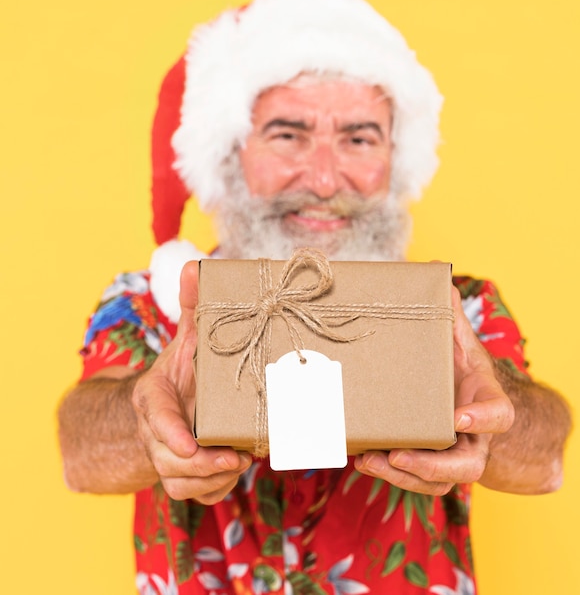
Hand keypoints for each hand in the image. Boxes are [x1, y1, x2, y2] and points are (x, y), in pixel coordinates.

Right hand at [132, 260, 251, 503]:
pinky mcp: (182, 475)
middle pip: (168, 460)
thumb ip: (194, 308)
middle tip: (236, 458)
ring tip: (241, 464)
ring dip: (211, 481)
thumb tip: (195, 266)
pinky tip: (235, 473)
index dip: (169, 433)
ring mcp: (167, 456)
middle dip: (201, 466)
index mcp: (155, 396)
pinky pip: (193, 495)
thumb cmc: (185, 368)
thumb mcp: (190, 337)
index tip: (188, 446)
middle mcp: (156, 431)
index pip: (156, 417)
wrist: (171, 400)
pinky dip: (214, 491)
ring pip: (180, 484)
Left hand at [354, 285, 514, 494]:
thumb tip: (437, 269)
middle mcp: (472, 434)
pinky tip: (361, 458)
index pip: (500, 414)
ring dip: (402, 476)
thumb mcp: (455, 336)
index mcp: (485, 398)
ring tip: (369, 460)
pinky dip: (388, 473)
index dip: (484, 419)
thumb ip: (448, 312)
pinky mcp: (426, 461)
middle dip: (433, 465)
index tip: (459, 417)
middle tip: (399, 456)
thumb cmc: (457, 364)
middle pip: (467, 465)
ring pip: (437, 481)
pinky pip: (413, 479)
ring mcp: (451, 453)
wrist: (457, 392)